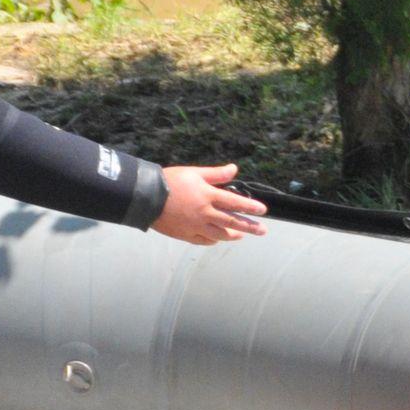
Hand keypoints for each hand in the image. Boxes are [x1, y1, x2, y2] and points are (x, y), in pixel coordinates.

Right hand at [153, 164, 268, 244]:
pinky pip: (203, 240)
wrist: (146, 197)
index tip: (263, 210)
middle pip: (232, 222)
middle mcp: (204, 213)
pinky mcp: (185, 234)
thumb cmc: (170, 182)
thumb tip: (234, 169)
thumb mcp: (194, 173)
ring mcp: (195, 226)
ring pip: (219, 235)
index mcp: (207, 196)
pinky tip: (219, 239)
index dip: (250, 206)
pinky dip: (214, 240)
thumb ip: (216, 174)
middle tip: (262, 230)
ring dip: (233, 236)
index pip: (235, 202)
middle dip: (249, 226)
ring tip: (242, 235)